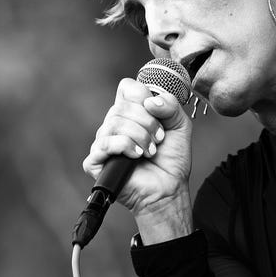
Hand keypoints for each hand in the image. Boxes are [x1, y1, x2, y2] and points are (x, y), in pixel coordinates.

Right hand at [83, 77, 192, 215]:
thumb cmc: (171, 159)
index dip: (141, 95)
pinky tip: (136, 156)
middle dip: (148, 122)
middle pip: (122, 105)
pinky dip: (125, 146)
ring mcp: (103, 142)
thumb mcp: (180, 125)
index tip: (156, 111)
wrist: (169, 189)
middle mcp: (114, 124)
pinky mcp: (95, 161)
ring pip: (114, 122)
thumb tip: (150, 102)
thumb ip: (171, 105)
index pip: (126, 87)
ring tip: (150, 151)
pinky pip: (105, 143)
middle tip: (159, 139)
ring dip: (140, 136)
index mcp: (131, 113)